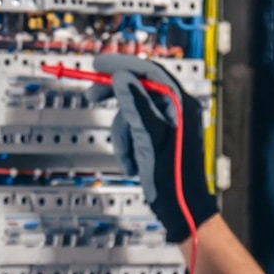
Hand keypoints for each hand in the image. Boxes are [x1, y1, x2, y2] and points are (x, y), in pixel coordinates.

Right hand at [87, 54, 217, 242]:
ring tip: (130, 156)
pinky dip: (128, 145)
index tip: (99, 64)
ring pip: (131, 114)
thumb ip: (136, 105)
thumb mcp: (149, 138)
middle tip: (92, 95)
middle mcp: (177, 110)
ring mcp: (168, 124)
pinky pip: (134, 131)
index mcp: (181, 105)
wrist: (181, 208)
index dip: (123, 64)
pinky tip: (134, 162)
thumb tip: (122, 78)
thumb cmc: (173, 178)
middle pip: (138, 89)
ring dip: (123, 135)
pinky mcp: (159, 138)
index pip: (150, 72)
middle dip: (116, 99)